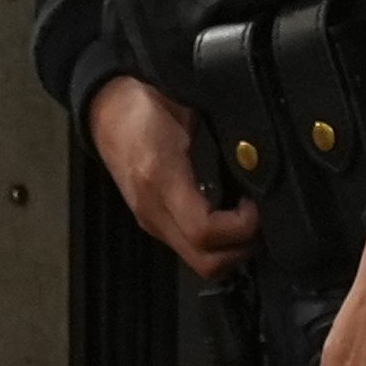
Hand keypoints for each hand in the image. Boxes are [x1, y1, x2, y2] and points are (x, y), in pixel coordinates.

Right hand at [89, 76, 260, 280]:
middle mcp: (153, 210)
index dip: (241, 226)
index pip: (204, 231)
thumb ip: (221, 139)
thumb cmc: (146, 102)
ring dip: (231, 250)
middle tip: (259, 219)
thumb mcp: (189, 111)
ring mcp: (151, 221)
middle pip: (206, 263)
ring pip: (200, 262)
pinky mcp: (152, 221)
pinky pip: (190, 247)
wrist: (105, 107)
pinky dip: (216, 242)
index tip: (256, 204)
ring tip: (246, 219)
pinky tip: (227, 216)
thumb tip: (257, 158)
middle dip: (242, 249)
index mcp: (161, 178)